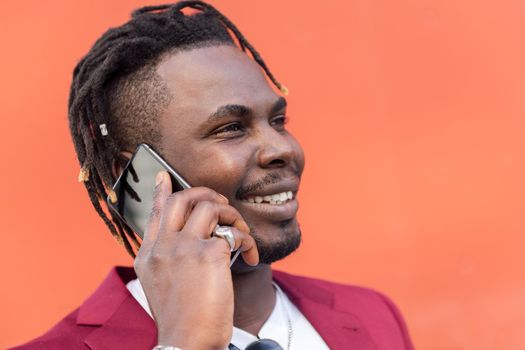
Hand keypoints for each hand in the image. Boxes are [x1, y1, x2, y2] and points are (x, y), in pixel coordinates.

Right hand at [134, 171, 258, 349]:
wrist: (187, 343)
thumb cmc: (181, 318)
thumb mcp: (162, 284)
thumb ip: (169, 257)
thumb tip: (185, 237)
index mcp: (149, 255)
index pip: (155, 213)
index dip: (161, 191)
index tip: (164, 175)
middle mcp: (163, 246)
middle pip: (181, 200)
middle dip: (205, 193)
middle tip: (220, 203)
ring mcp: (184, 247)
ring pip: (210, 207)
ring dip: (231, 214)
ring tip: (240, 231)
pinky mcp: (209, 254)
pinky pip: (234, 233)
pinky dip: (248, 240)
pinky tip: (251, 256)